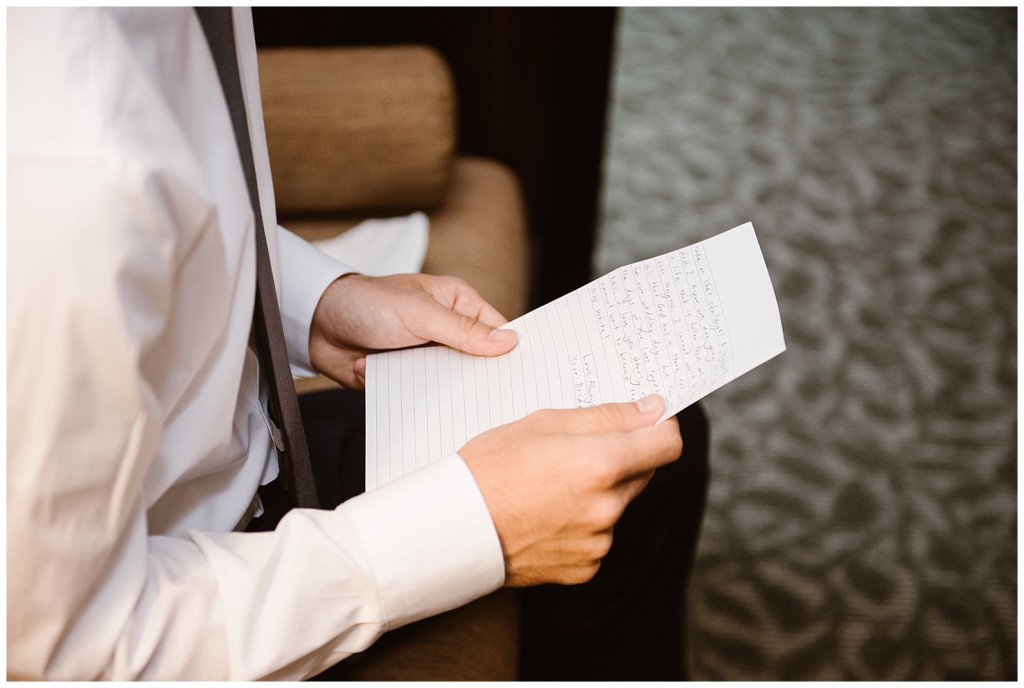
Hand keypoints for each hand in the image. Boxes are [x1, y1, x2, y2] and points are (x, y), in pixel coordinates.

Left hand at [309, 273, 516, 388]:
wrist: (317, 325)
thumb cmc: (366, 303)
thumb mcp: (419, 313)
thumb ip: (462, 330)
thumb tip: (508, 341)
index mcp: (458, 305)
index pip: (497, 331)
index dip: (511, 352)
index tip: (525, 375)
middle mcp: (447, 331)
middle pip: (479, 362)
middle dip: (478, 379)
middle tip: (493, 400)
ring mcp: (428, 356)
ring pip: (453, 384)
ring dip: (445, 392)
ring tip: (450, 402)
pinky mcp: (409, 378)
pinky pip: (426, 397)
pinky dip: (420, 401)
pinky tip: (418, 404)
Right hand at [459, 394, 681, 586]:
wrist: (454, 528)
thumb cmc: (490, 468)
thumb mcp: (543, 423)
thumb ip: (606, 417)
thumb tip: (653, 410)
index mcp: (601, 464)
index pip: (667, 444)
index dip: (659, 427)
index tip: (646, 422)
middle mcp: (607, 507)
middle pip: (641, 473)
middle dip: (618, 459)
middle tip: (572, 453)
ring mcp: (598, 542)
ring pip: (617, 505)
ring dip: (598, 493)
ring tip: (549, 488)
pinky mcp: (585, 568)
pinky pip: (598, 537)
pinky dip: (581, 525)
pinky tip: (546, 516)